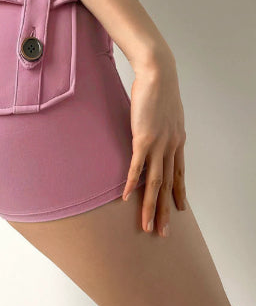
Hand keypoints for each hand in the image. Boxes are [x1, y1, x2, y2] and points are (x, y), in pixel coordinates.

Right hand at [122, 55, 188, 237]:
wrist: (159, 73)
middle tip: (163, 232)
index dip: (178, 194)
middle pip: (168, 185)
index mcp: (177, 141)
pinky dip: (133, 184)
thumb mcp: (167, 113)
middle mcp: (171, 147)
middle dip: (165, 211)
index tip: (179, 210)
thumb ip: (163, 127)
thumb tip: (156, 132)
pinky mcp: (143, 138)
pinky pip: (137, 166)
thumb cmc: (160, 89)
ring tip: (147, 225)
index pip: (179, 174)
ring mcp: (158, 144)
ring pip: (155, 182)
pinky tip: (127, 197)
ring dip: (150, 206)